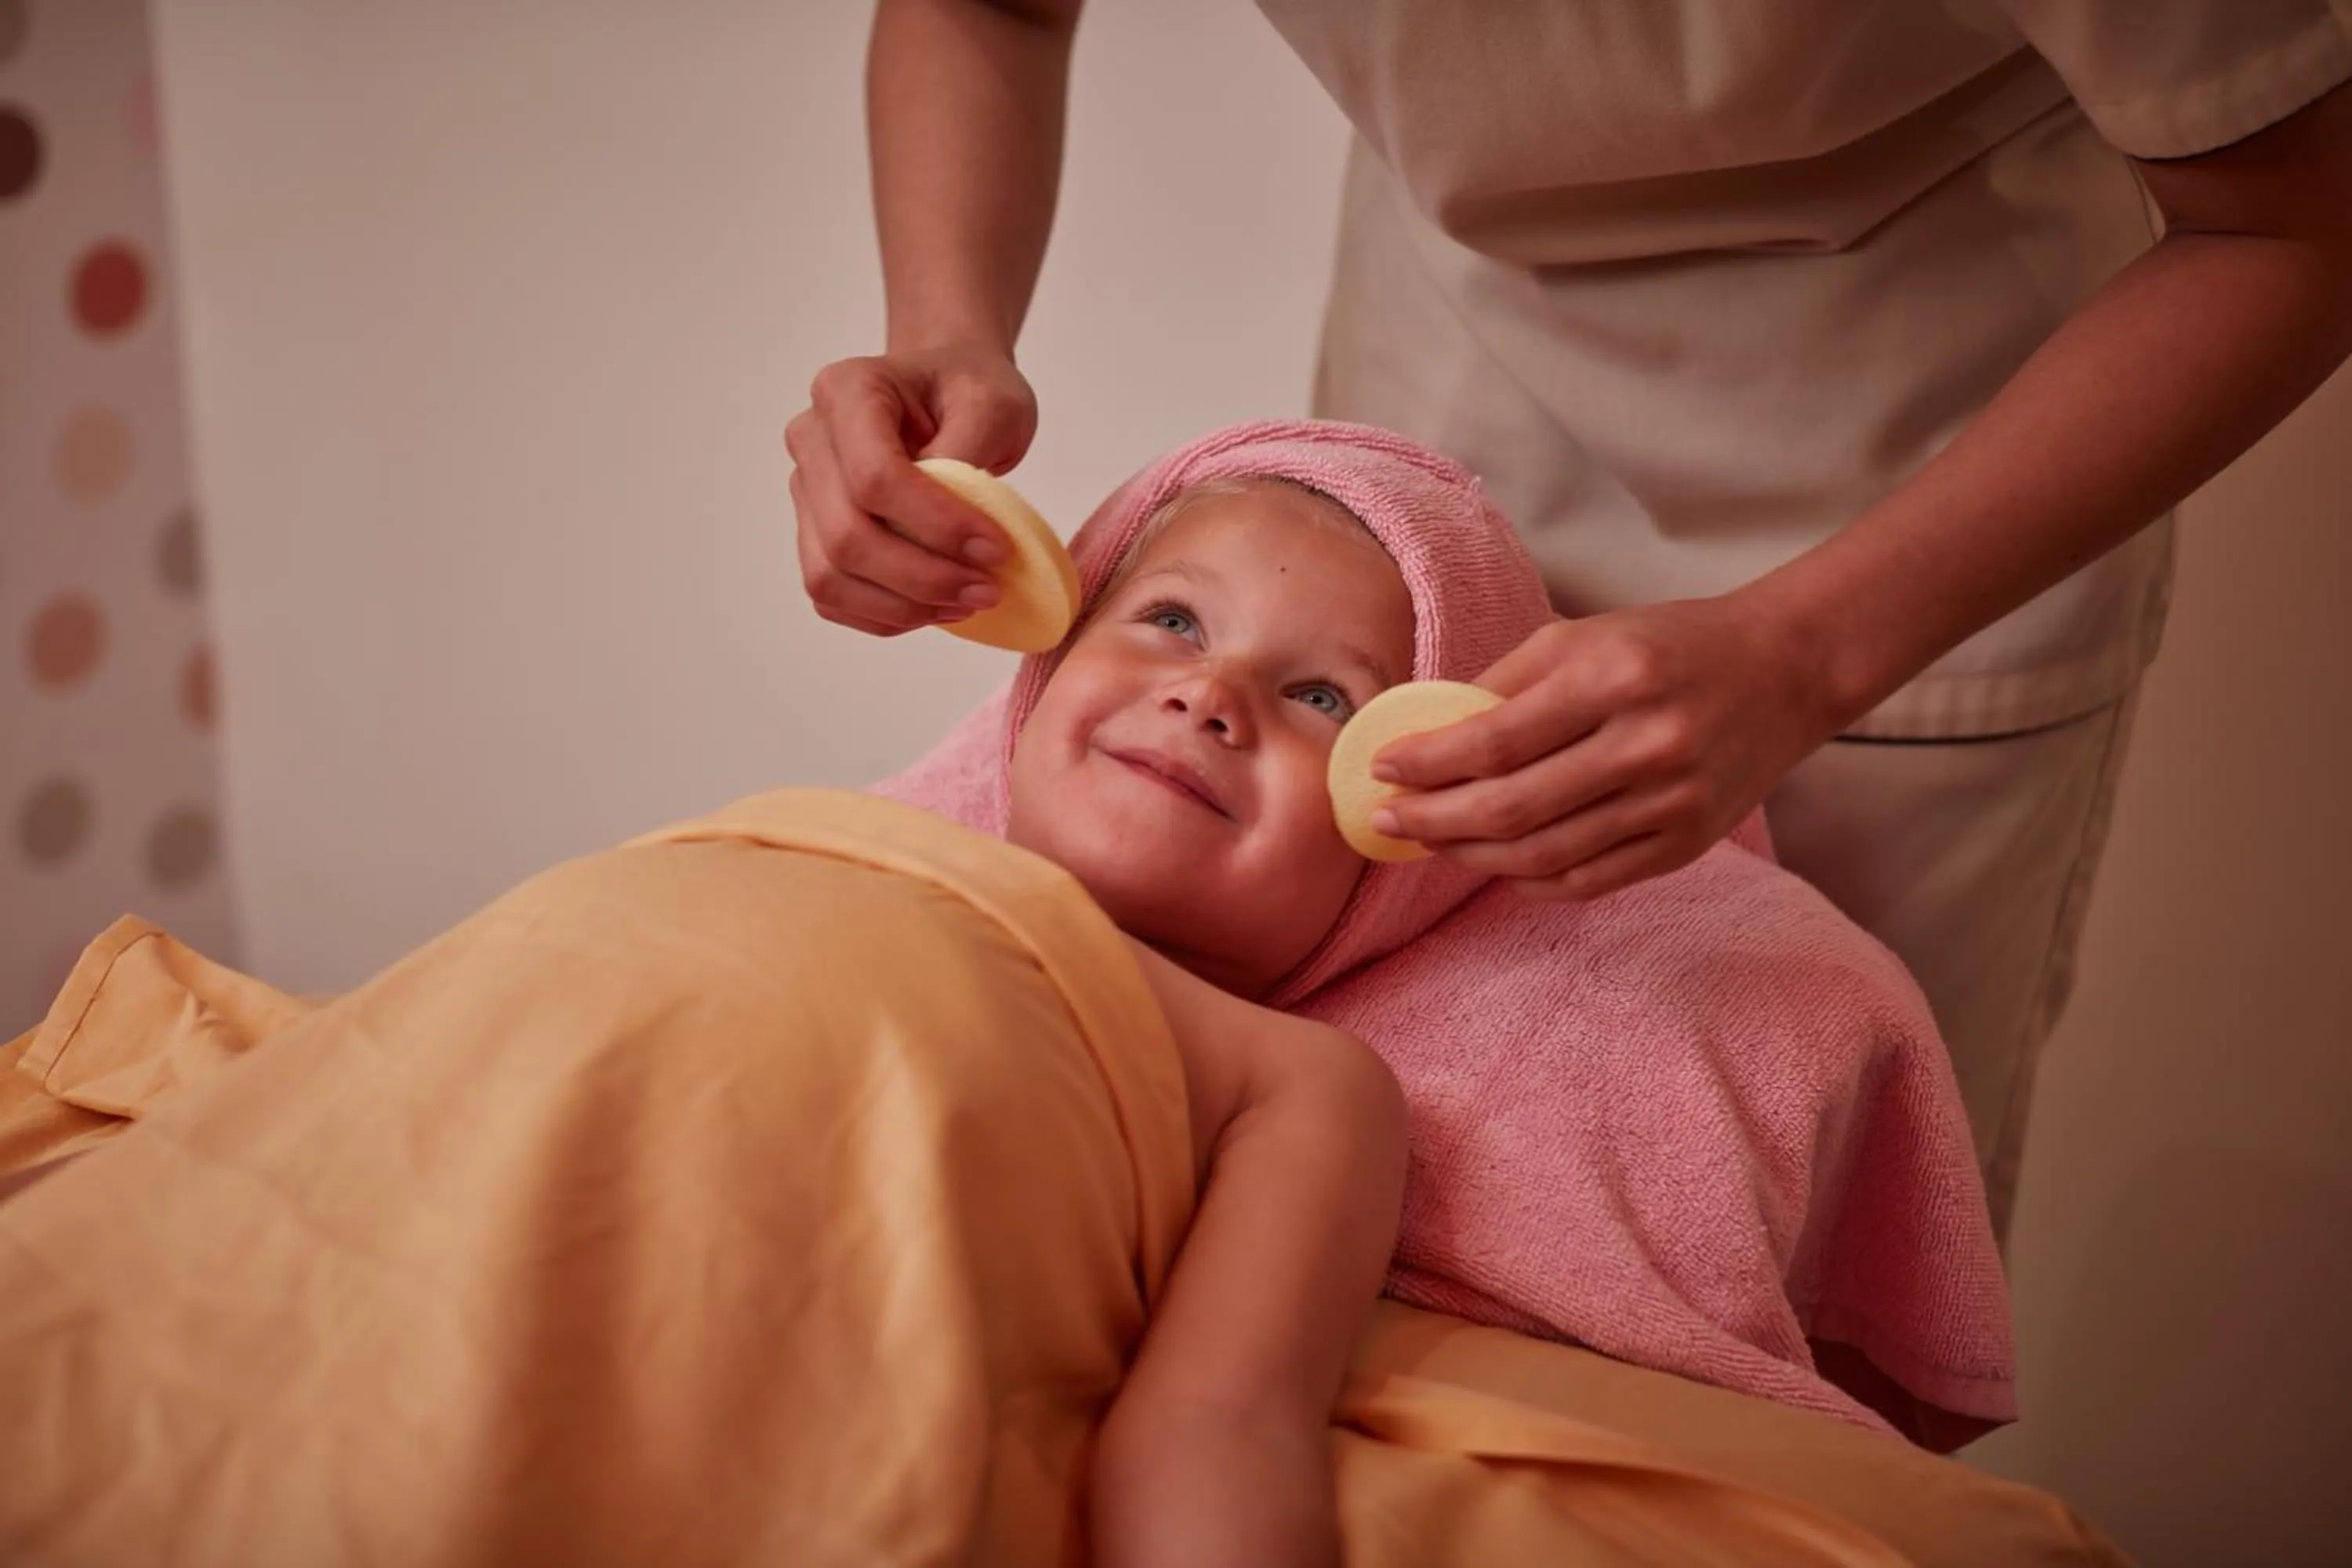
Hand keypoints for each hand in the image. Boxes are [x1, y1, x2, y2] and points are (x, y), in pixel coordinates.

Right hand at [784, 342, 1038, 635]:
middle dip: (923, 576)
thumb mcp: (992, 404)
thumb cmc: (968, 391)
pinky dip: (884, 616)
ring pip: (829, 576)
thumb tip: (954, 532)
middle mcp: (811, 439)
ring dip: (902, 606)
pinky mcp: (814, 532)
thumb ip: (970, 455)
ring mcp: (805, 490)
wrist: (946, 393)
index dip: (937, 526)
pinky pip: (832, 597)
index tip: (996, 549)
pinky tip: (936, 608)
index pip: (875, 477)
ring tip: (966, 603)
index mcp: (847, 391)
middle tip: (988, 589)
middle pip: (847, 535)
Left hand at [1371, 595, 1839, 899]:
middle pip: (1512, 806)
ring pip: (1545, 853)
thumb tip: (1423, 731)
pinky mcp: (1686, 843)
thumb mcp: (1584, 637)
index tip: (1381, 769)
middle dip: (1434, 820)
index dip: (1428, 762)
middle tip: (1387, 820)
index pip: (1495, 738)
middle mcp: (1645, 744)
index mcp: (1612, 679)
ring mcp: (1671, 802)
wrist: (1785, 671)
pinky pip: (1589, 879)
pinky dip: (1530, 879)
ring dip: (1472, 856)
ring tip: (1432, 842)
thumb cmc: (1669, 645)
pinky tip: (1496, 864)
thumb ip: (1504, 684)